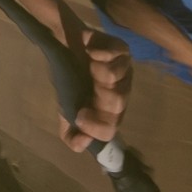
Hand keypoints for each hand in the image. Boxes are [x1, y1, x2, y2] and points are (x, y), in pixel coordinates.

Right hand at [61, 29, 132, 151]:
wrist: (66, 47)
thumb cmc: (70, 80)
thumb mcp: (66, 111)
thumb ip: (72, 134)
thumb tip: (83, 143)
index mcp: (110, 110)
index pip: (111, 128)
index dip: (96, 127)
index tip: (79, 116)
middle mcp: (121, 91)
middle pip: (117, 103)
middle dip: (98, 98)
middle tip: (85, 86)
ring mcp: (124, 68)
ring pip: (115, 78)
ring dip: (98, 74)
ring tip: (89, 68)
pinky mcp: (121, 47)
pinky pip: (115, 54)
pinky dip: (99, 54)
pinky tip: (90, 53)